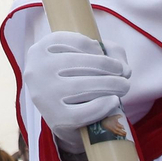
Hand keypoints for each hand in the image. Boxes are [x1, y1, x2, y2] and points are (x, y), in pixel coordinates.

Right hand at [23, 31, 130, 152]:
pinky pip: (83, 111)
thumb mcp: (86, 58)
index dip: (95, 47)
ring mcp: (44, 96)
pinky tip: (113, 101)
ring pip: (83, 86)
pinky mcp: (55, 118)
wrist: (62, 116)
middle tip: (124, 74)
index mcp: (40, 50)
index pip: (73, 42)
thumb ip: (109, 51)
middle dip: (109, 67)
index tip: (107, 55)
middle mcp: (36, 71)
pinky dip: (103, 105)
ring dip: (111, 84)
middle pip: (80, 63)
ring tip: (124, 86)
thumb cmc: (75, 80)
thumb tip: (124, 69)